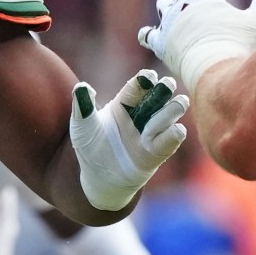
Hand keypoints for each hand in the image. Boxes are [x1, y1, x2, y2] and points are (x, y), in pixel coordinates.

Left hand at [69, 72, 187, 212]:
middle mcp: (142, 114)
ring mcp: (153, 132)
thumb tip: (81, 87)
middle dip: (164, 88)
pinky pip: (173, 138)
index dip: (145, 80)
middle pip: (159, 95)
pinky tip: (173, 132)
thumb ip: (83, 108)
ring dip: (170, 111)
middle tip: (166, 85)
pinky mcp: (159, 151)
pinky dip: (174, 134)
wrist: (99, 178)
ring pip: (171, 112)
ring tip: (162, 117)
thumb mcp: (82, 127)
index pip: (137, 87)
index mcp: (124, 103)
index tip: (149, 76)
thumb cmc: (90, 148)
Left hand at [137, 0, 255, 94]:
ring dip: (165, 2)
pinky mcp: (161, 43)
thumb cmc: (238, 45)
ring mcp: (171, 23)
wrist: (214, 69)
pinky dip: (147, 34)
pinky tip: (145, 34)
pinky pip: (149, 36)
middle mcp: (186, 4)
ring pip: (164, 6)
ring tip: (164, 0)